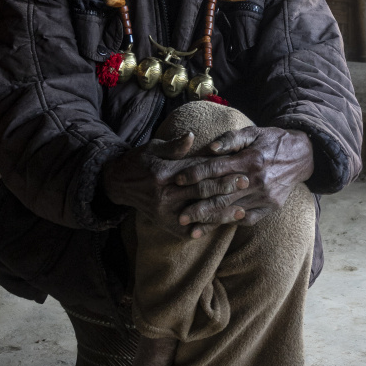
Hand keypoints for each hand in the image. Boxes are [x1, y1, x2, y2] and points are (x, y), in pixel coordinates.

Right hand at [103, 133, 249, 238]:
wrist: (118, 183)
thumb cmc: (140, 161)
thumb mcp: (153, 147)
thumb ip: (175, 146)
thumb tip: (192, 136)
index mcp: (164, 173)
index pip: (197, 171)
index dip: (219, 170)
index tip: (239, 168)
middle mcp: (164, 195)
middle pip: (201, 192)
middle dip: (225, 188)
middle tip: (246, 184)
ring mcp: (164, 213)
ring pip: (198, 213)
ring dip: (221, 213)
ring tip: (241, 211)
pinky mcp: (165, 224)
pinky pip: (189, 228)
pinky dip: (206, 227)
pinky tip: (222, 226)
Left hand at [174, 126, 313, 235]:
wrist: (303, 155)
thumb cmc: (272, 141)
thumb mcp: (253, 132)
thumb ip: (231, 138)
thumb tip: (211, 148)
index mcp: (250, 159)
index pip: (216, 169)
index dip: (195, 174)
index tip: (178, 180)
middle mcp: (257, 180)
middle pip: (222, 196)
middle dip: (199, 208)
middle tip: (180, 217)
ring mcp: (265, 196)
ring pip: (233, 211)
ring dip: (211, 221)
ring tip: (192, 229)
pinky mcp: (272, 207)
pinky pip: (248, 218)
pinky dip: (231, 223)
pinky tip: (215, 228)